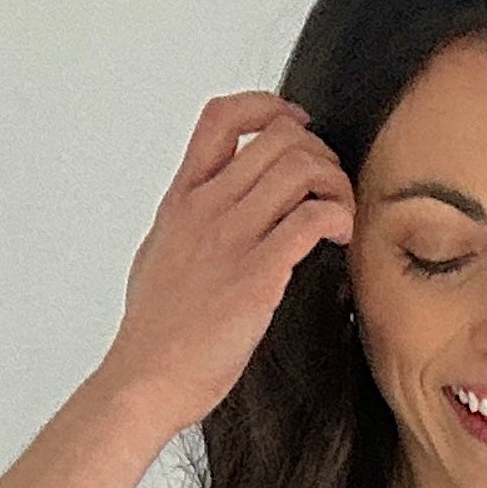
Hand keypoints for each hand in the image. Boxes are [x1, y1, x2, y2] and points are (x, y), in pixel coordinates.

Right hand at [103, 89, 353, 439]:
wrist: (146, 379)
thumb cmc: (154, 334)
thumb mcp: (159, 257)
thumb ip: (186, 225)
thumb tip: (203, 216)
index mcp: (182, 200)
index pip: (221, 118)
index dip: (267, 108)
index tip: (295, 125)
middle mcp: (207, 208)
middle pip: (276, 136)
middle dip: (317, 150)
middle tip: (328, 184)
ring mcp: (232, 238)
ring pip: (300, 167)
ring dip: (335, 181)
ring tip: (339, 212)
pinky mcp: (258, 275)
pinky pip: (311, 218)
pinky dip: (338, 215)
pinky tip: (340, 236)